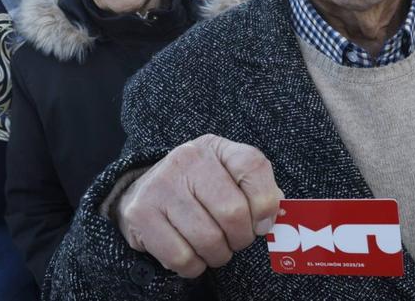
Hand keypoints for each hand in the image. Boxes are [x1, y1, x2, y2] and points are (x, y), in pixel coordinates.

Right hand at [117, 134, 282, 277]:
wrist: (143, 192)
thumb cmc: (198, 190)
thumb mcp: (228, 177)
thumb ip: (257, 191)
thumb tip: (273, 217)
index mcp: (215, 148)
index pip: (253, 166)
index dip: (265, 203)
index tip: (262, 223)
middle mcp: (187, 160)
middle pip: (233, 212)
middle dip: (241, 238)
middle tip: (235, 240)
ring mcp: (161, 185)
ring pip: (208, 240)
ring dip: (218, 255)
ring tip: (213, 248)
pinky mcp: (141, 214)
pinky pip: (182, 257)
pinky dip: (194, 266)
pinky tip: (191, 254)